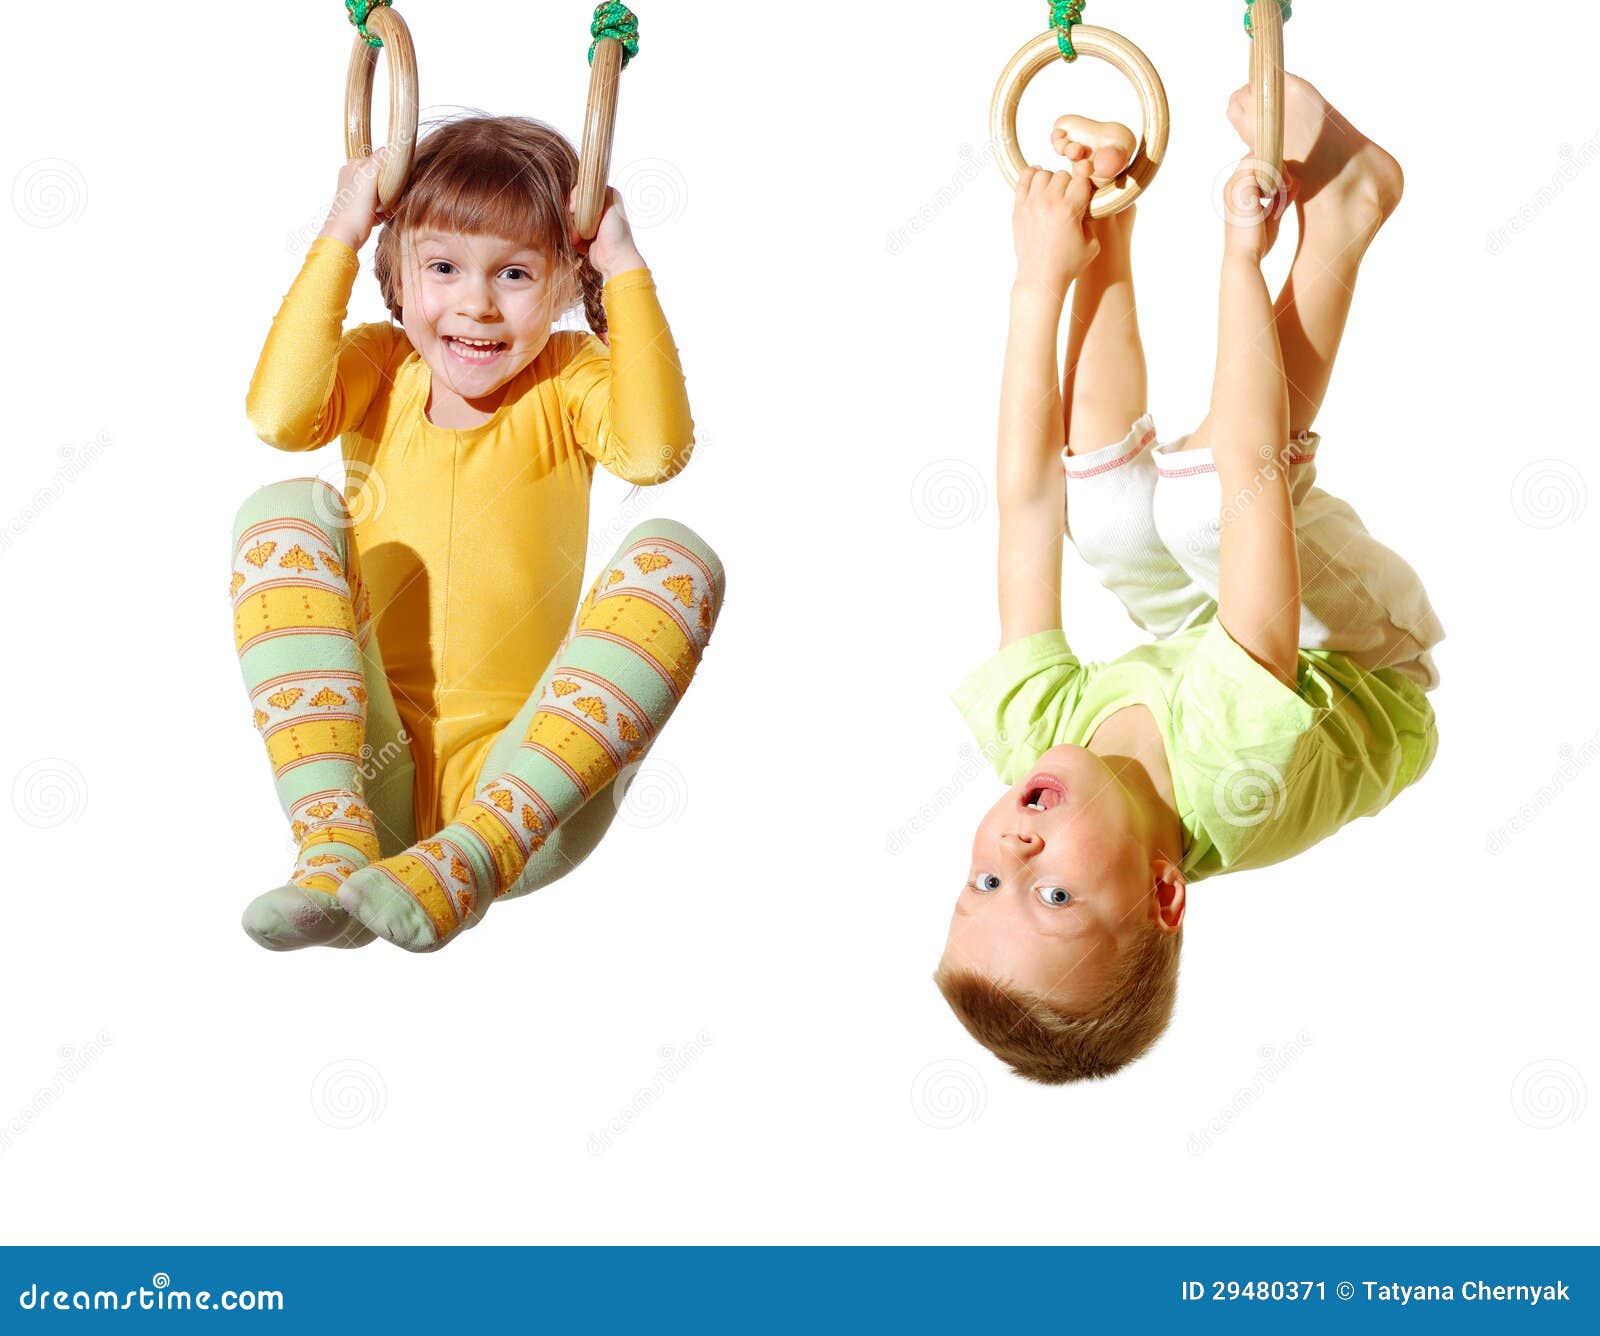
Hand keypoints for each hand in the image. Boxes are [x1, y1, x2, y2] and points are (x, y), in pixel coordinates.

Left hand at [319, 149, 392, 250]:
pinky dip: (384, 212)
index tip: (396, 180)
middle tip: (391, 199)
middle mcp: (353, 178)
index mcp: (353, 166)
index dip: (391, 169)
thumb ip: (378, 160)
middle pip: (383, 177)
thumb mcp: (368, 176)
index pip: (380, 159)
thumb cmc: (355, 208)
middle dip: (391, 188)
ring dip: (389, 202)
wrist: (345, 234)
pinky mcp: (360, 210)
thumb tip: (389, 148)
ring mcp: (356, 194)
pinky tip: (380, 217)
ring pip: (383, 193)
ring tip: (385, 210)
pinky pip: (380, 207)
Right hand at [571, 186, 644, 281]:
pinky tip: (577, 242)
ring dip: (571, 228)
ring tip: (578, 237)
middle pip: (574, 204)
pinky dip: (572, 237)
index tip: (574, 208)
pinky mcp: (585, 235)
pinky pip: (571, 231)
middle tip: (576, 225)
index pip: (583, 190)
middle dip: (571, 216)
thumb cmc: (617, 236)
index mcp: (606, 198)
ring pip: (570, 218)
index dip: (575, 198)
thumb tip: (578, 193)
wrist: (615, 261)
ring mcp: (591, 222)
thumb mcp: (610, 206)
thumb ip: (597, 193)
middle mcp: (599, 209)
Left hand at [1012, 167, 1099, 299]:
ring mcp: (1031, 205)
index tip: (1084, 198)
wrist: (1040, 278)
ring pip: (1043, 174)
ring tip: (1053, 193)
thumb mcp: (1092, 243)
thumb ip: (1091, 219)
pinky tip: (1039, 181)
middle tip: (1068, 199)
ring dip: (1051, 180)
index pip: (1082, 179)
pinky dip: (1032, 175)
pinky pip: (1023, 179)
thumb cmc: (1067, 264)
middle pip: (1062, 174)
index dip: (1085, 187)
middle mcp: (1049, 203)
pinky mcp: (1018, 209)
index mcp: (1069, 210)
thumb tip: (1085, 203)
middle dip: (1068, 185)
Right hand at [1221, 158, 1285, 263]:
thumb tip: (1296, 183)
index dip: (1271, 168)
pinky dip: (1276, 173)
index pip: (1253, 166)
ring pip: (1258, 157)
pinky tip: (1283, 189)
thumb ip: (1282, 199)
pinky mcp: (1242, 187)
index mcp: (1235, 193)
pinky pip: (1261, 164)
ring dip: (1277, 168)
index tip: (1286, 184)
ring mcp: (1235, 186)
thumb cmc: (1256, 243)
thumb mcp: (1272, 216)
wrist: (1245, 258)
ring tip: (1287, 186)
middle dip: (1276, 165)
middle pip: (1255, 157)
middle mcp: (1231, 186)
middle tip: (1289, 184)